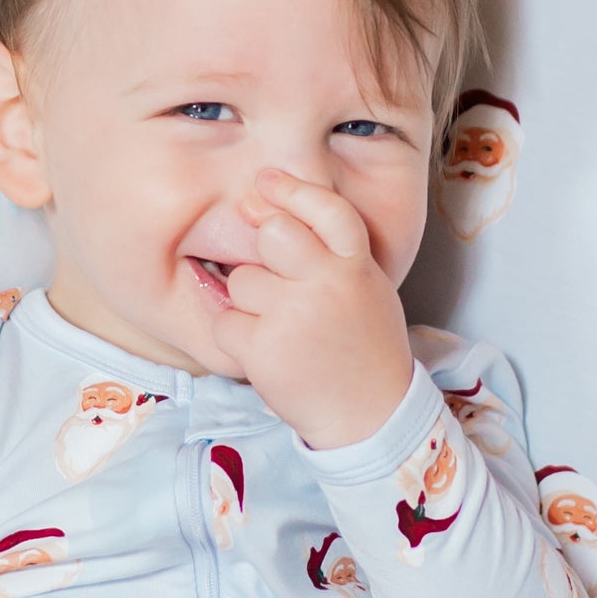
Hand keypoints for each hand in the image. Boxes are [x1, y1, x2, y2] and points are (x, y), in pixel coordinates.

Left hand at [214, 167, 417, 451]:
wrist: (370, 416)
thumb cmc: (363, 347)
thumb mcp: (366, 289)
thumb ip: (330, 254)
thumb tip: (266, 212)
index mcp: (357, 266)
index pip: (327, 210)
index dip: (293, 191)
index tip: (266, 181)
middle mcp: (328, 283)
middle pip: (272, 235)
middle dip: (264, 252)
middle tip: (278, 283)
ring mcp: (295, 315)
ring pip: (242, 281)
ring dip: (250, 304)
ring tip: (281, 330)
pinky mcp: (264, 348)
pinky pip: (225, 323)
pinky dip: (237, 339)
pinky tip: (266, 353)